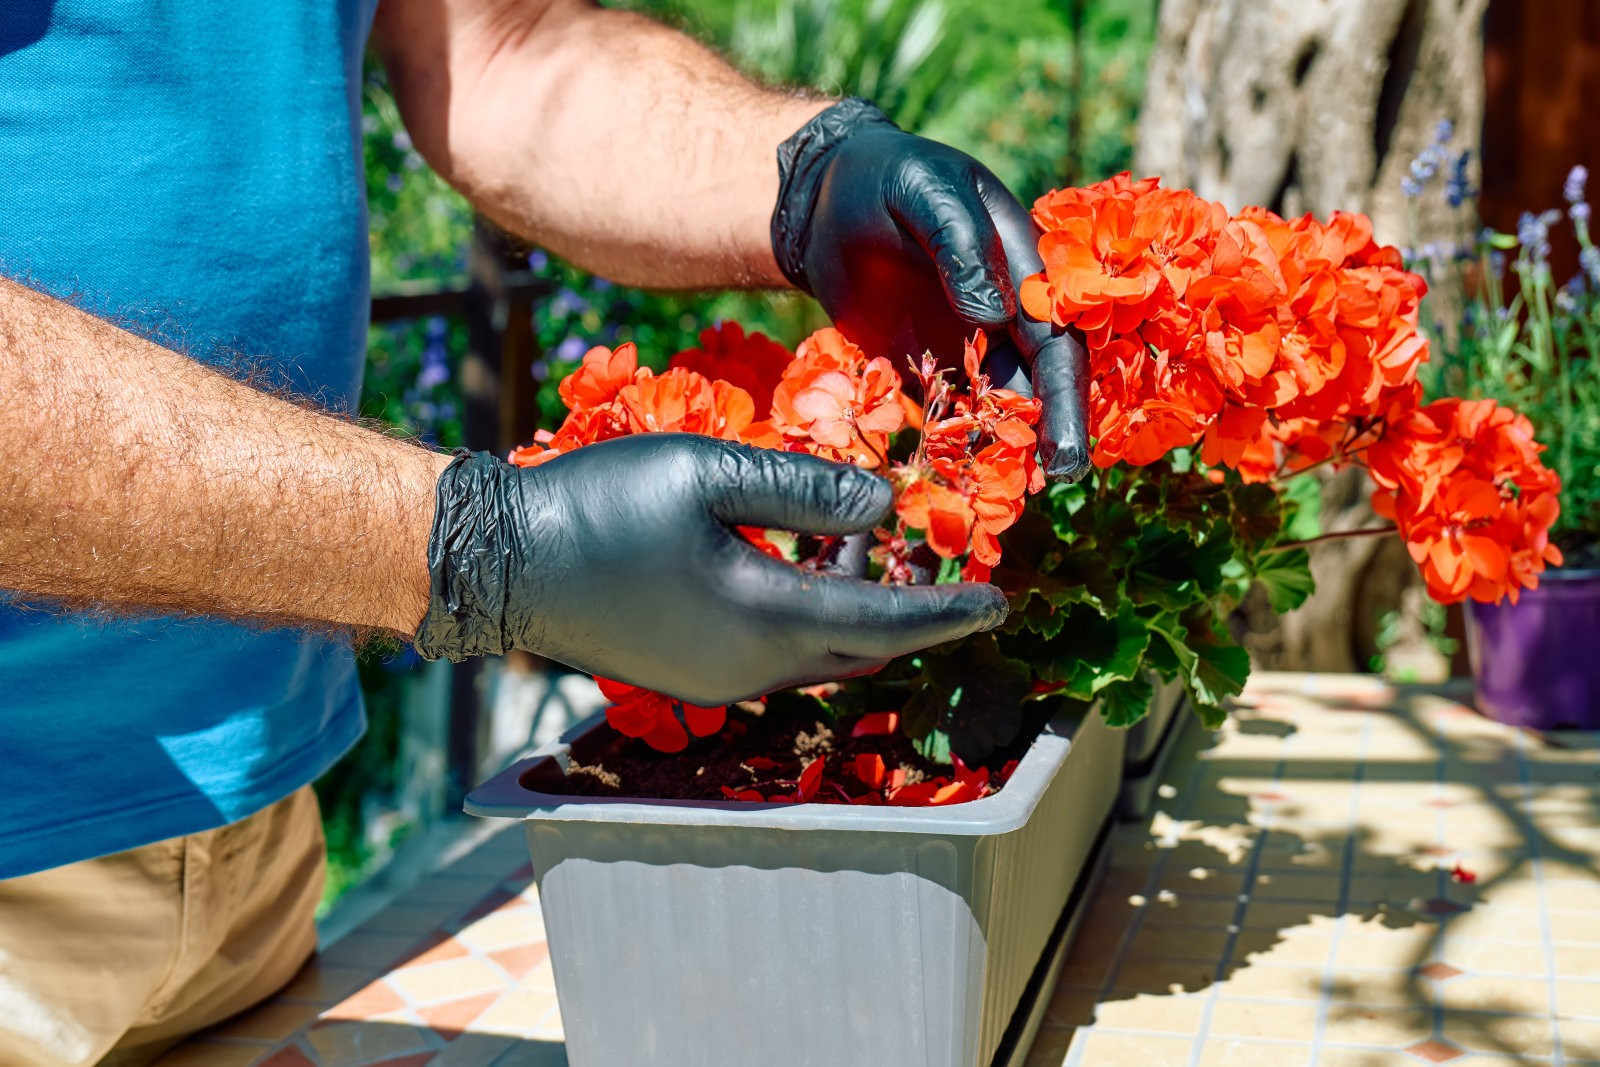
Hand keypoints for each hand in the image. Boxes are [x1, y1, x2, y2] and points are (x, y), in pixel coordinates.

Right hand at [413, 436, 1008, 704]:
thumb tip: (884, 505)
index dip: (950, 611)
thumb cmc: (602, 505)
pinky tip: (803, 560)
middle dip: (914, 612)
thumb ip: (806, 488)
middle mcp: (755, 668)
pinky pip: (783, 655)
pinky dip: (815, 616)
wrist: (504, 565)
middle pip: (864, 648)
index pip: (888, 622)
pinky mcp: (696, 676)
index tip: (1002, 601)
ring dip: (857, 605)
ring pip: (823, 652)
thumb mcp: (709, 472)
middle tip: (948, 567)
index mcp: (767, 619)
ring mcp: (722, 682)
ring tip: (859, 534)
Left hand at [771, 98, 1089, 481]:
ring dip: (1007, 448)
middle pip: (1040, 380)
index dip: (1064, 391)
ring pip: (1002, 404)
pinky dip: (961, 446)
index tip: (1065, 442)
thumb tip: (994, 316)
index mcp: (1027, 265)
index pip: (1057, 334)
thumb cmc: (884, 179)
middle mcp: (1011, 310)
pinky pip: (957, 412)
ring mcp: (974, 341)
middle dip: (1050, 432)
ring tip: (1004, 496)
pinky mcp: (936, 365)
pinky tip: (960, 483)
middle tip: (1053, 480)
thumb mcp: (923, 193)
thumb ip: (960, 246)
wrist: (826, 200)